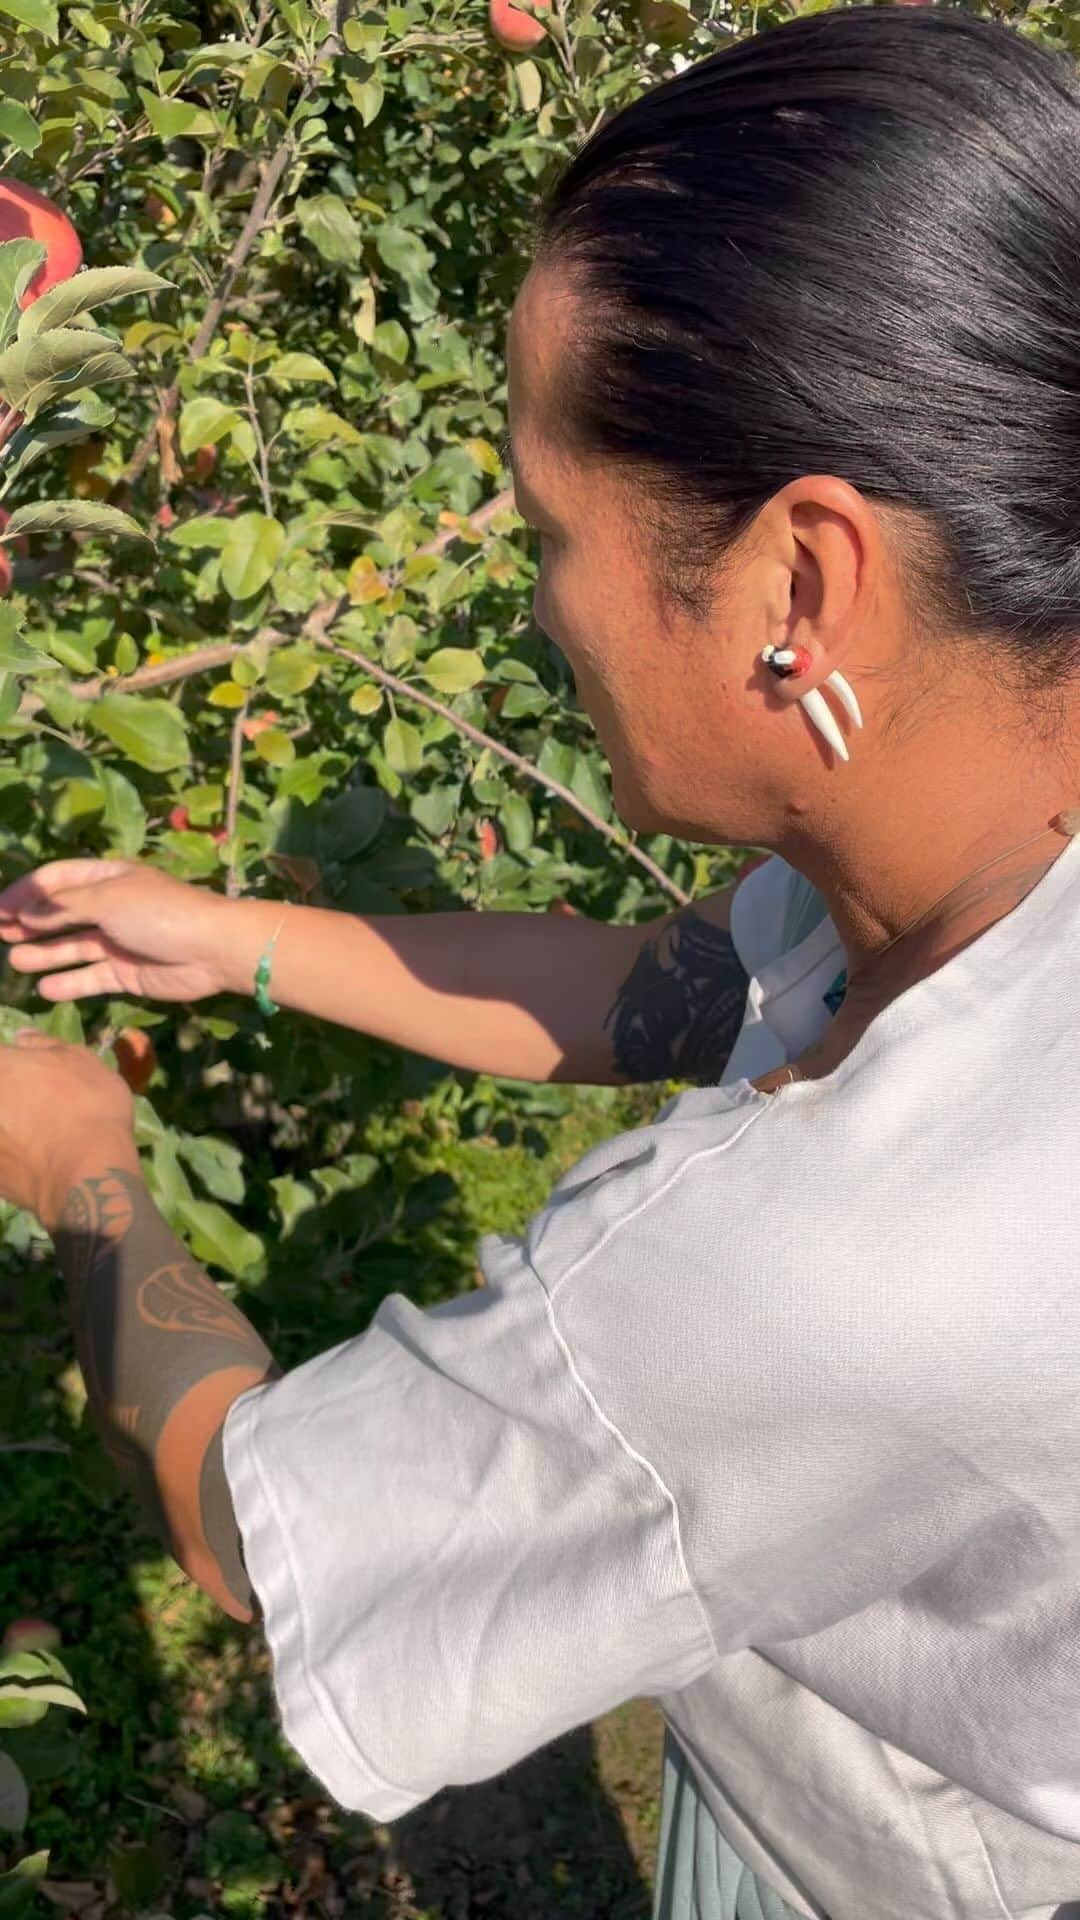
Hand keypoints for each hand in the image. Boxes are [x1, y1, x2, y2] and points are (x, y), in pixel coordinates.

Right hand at [0, 860, 232, 1002]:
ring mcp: (118, 942)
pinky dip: (69, 983)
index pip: (58, 880)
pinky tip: (45, 989)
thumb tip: (25, 913)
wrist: (212, 949)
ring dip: (44, 954)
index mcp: (108, 879)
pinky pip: (91, 977)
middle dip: (31, 923)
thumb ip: (64, 908)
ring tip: (15, 962)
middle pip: (62, 914)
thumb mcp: (108, 900)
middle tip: (0, 933)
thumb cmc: (160, 913)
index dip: (27, 892)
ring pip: (73, 947)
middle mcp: (111, 908)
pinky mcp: (127, 973)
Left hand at [0, 1031, 136, 1225]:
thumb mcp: (82, 1061)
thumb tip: (21, 1036)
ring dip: (10, 1125)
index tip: (30, 1074)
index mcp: (0, 1066)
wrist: (87, 1173)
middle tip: (37, 1105)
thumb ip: (45, 1044)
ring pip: (1, 1126)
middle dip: (10, 1095)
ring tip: (37, 1134)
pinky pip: (2, 1156)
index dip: (14, 1066)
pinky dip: (12, 1155)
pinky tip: (33, 1160)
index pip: (0, 1056)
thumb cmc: (89, 1106)